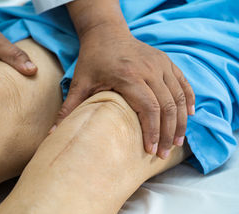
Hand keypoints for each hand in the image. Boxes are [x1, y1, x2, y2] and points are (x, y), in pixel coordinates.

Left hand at [54, 28, 194, 158]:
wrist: (106, 32)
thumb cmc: (92, 60)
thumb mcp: (79, 83)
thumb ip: (69, 109)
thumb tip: (52, 135)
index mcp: (127, 76)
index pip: (148, 107)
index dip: (152, 131)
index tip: (151, 151)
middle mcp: (148, 69)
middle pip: (167, 105)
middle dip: (168, 133)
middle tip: (164, 154)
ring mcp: (160, 64)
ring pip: (179, 96)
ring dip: (180, 121)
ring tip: (177, 142)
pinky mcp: (166, 61)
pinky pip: (183, 83)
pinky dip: (188, 100)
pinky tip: (189, 116)